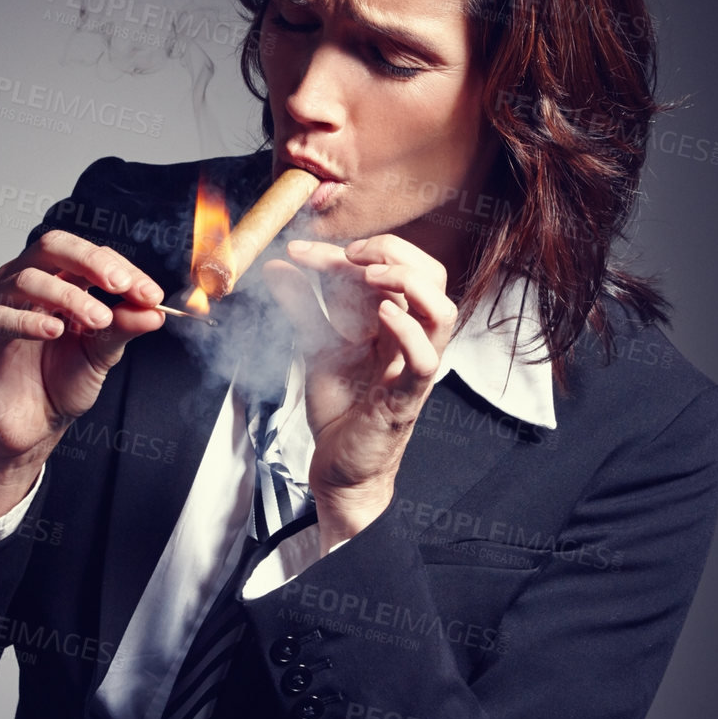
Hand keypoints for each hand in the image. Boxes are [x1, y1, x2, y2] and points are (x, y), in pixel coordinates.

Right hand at [0, 232, 164, 471]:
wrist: (31, 430)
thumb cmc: (60, 385)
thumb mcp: (100, 355)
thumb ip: (123, 329)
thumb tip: (155, 311)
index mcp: (55, 280)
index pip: (86, 256)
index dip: (120, 269)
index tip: (151, 295)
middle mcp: (20, 283)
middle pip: (50, 246)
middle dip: (90, 261)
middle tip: (121, 285)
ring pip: (25, 279)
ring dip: (66, 296)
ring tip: (97, 319)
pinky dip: (26, 322)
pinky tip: (54, 330)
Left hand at [263, 235, 456, 549]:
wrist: (338, 468)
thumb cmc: (340, 409)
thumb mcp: (315, 346)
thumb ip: (301, 306)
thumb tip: (277, 265)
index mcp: (395, 322)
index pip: (388, 268)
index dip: (344, 252)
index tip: (299, 250)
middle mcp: (411, 339)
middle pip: (431, 276)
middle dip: (393, 251)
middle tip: (349, 254)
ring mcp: (412, 367)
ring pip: (441, 311)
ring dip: (409, 282)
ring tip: (370, 275)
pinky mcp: (405, 397)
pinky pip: (424, 360)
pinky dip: (408, 331)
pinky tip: (383, 315)